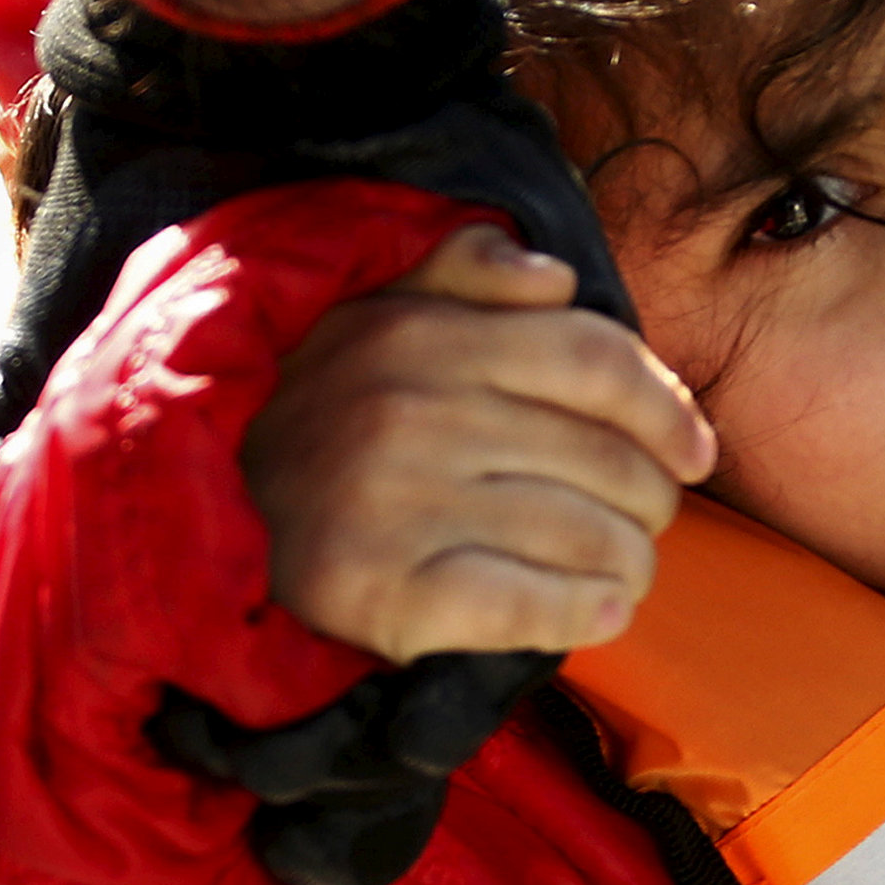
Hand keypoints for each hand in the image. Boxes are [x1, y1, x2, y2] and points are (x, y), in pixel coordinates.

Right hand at [243, 225, 718, 661]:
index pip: (596, 361)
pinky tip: (603, 611)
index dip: (668, 409)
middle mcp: (412, 410)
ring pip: (582, 533)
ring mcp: (397, 503)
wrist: (186, 527)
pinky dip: (586, 611)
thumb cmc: (310, 419)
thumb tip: (553, 278)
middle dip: (653, 498)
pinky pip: (530, 604)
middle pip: (605, 457)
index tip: (698, 450)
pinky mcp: (384, 593)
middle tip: (650, 520)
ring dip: (630, 560)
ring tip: (627, 568)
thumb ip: (460, 273)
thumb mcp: (366, 313)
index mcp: (423, 331)